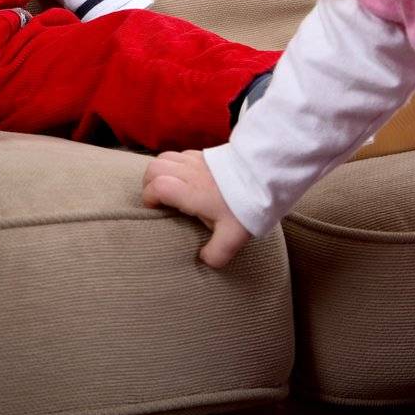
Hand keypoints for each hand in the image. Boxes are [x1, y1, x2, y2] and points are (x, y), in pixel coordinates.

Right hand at [142, 149, 252, 266]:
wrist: (265, 176)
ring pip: (164, 158)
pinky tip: (184, 177)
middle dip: (149, 183)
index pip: (156, 187)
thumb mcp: (233, 237)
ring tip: (167, 187)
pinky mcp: (204, 153)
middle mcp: (189, 173)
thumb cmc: (246, 206)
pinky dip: (173, 164)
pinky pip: (179, 155)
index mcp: (191, 192)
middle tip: (157, 199)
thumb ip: (216, 253)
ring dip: (160, 172)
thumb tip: (204, 261)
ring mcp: (196, 160)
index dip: (149, 198)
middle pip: (154, 169)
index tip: (155, 210)